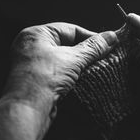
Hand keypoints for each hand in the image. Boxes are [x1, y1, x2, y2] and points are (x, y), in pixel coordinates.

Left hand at [0, 23, 117, 139]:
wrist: (28, 110)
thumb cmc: (44, 78)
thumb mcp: (73, 59)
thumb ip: (94, 47)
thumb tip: (112, 37)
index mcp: (36, 34)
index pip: (70, 29)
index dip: (91, 36)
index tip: (108, 43)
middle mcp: (32, 47)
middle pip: (67, 44)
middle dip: (86, 52)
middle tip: (105, 57)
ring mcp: (33, 65)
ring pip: (64, 60)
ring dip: (80, 65)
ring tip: (98, 69)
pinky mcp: (38, 82)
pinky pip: (59, 74)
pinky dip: (72, 76)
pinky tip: (84, 80)